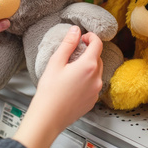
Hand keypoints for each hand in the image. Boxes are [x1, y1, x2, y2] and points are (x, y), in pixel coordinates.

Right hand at [13, 26, 102, 147]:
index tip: (82, 37)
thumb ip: (68, 44)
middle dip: (89, 52)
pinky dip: (87, 79)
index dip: (91, 37)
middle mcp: (97, 78)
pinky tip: (72, 83)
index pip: (97, 44)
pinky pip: (94, 85)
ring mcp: (96, 91)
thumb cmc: (49, 91)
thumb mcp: (56, 62)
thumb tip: (76, 30)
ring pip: (97, 72)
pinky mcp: (92, 101)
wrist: (48, 117)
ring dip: (88, 66)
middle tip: (75, 52)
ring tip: (72, 69)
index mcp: (88, 66)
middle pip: (98, 58)